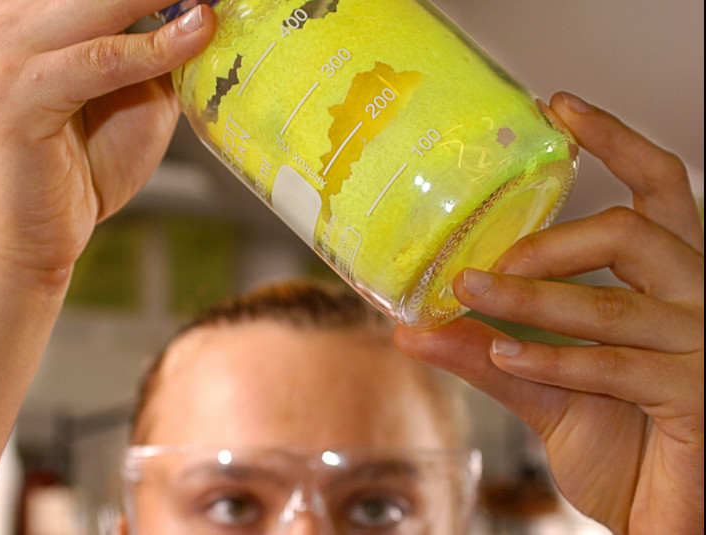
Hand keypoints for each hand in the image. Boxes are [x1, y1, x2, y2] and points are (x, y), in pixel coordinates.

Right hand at [0, 2, 215, 528]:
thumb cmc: (89, 162)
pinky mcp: (18, 94)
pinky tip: (197, 34)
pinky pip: (99, 60)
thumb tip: (208, 12)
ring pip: (101, 4)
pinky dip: (152, 50)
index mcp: (37, 9)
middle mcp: (15, 17)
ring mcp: (11, 51)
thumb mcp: (141, 92)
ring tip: (214, 2)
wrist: (39, 232)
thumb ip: (164, 49)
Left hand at [395, 92, 703, 533]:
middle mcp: (699, 302)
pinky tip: (503, 354)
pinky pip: (619, 364)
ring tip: (468, 294)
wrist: (665, 521)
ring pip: (613, 299)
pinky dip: (552, 358)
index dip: (616, 142)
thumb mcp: (546, 392)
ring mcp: (705, 348)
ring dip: (529, 299)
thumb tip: (414, 328)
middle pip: (635, 231)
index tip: (558, 106)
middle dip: (551, 242)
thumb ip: (489, 355)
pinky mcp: (700, 397)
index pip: (660, 191)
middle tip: (488, 262)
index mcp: (672, 286)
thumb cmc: (624, 451)